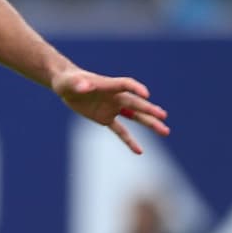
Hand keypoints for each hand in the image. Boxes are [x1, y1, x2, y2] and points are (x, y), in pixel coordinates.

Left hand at [52, 68, 169, 154]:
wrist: (66, 85)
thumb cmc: (67, 80)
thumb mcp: (69, 82)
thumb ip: (78, 84)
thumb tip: (85, 86)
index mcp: (107, 85)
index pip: (125, 85)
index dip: (135, 88)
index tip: (146, 94)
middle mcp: (113, 96)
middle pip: (135, 103)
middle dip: (148, 110)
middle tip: (163, 116)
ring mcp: (111, 108)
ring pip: (134, 117)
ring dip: (149, 123)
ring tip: (165, 131)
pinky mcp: (105, 118)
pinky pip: (120, 131)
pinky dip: (129, 140)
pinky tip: (140, 152)